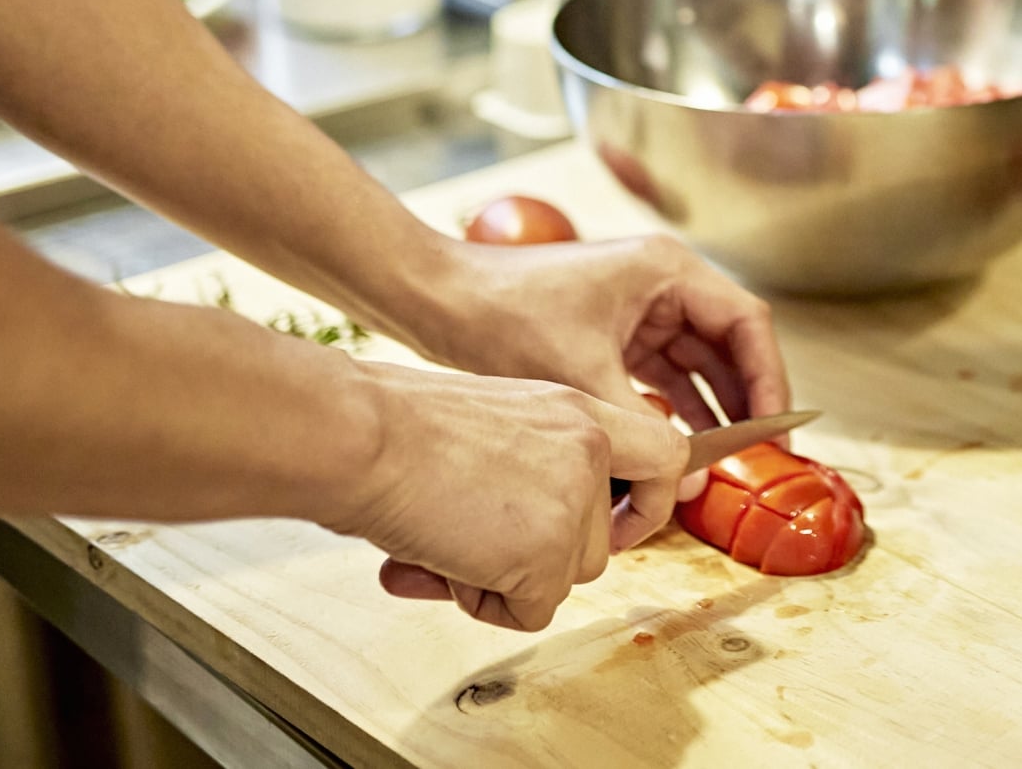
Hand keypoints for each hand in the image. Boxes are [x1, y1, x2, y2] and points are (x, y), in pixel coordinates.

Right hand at [341, 362, 684, 630]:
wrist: (360, 436)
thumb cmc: (393, 428)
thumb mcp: (487, 431)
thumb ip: (522, 476)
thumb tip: (508, 548)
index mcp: (576, 409)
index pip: (662, 453)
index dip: (645, 501)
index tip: (615, 526)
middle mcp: (589, 448)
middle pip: (601, 541)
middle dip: (544, 560)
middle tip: (476, 547)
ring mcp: (574, 500)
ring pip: (566, 578)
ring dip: (505, 579)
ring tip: (445, 542)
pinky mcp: (546, 552)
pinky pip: (530, 611)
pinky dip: (482, 604)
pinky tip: (442, 561)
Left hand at [404, 234, 791, 548]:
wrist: (436, 299)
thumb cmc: (503, 315)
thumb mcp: (582, 375)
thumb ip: (644, 426)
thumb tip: (691, 477)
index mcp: (667, 271)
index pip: (746, 322)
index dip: (768, 378)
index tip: (775, 429)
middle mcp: (663, 282)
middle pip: (729, 343)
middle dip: (745, 399)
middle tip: (762, 455)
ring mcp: (639, 307)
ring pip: (698, 362)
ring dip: (712, 407)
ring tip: (725, 461)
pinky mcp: (615, 331)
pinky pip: (664, 373)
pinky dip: (675, 408)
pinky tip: (680, 448)